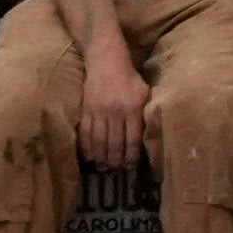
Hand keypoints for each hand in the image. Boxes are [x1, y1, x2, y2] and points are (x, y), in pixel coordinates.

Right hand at [78, 63, 144, 186]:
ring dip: (101, 157)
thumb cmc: (129, 79)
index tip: (130, 166)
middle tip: (115, 170)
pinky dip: (87, 146)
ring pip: (100, 140)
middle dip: (115, 159)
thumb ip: (145, 113)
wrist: (106, 62)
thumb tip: (146, 135)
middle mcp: (115, 112)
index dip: (131, 154)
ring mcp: (99, 112)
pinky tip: (89, 156)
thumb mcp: (145, 93)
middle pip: (115, 142)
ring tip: (103, 168)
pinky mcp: (86, 110)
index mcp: (133, 109)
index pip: (133, 138)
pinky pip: (86, 132)